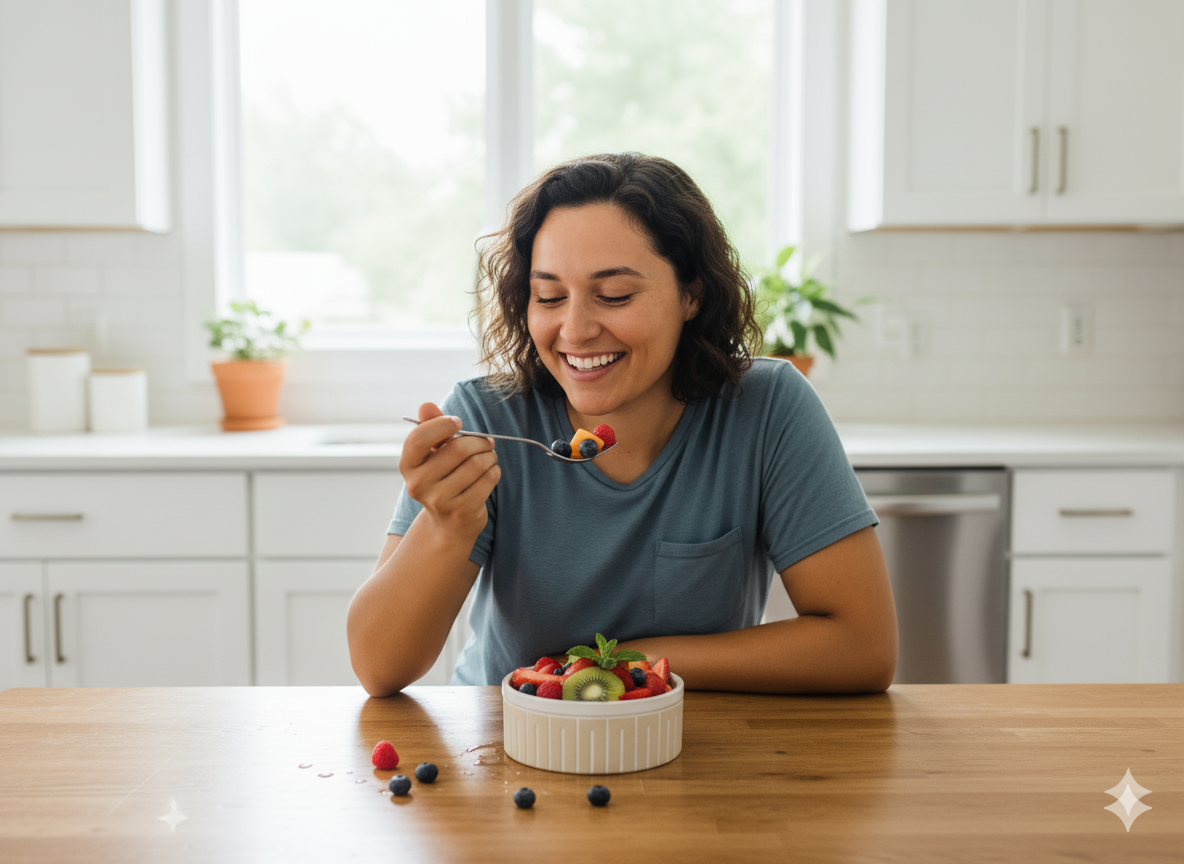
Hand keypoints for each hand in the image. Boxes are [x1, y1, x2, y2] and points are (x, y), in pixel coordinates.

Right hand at [399, 402, 499, 540]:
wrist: (449, 522)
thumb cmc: (443, 477)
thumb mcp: (434, 452)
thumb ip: (431, 426)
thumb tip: (426, 405)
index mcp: (408, 465)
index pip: (419, 438)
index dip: (442, 425)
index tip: (458, 422)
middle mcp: (418, 485)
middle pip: (457, 449)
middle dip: (479, 441)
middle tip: (487, 442)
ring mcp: (439, 501)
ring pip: (477, 464)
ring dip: (490, 456)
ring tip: (489, 457)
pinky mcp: (461, 511)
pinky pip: (488, 480)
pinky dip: (494, 471)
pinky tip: (490, 473)